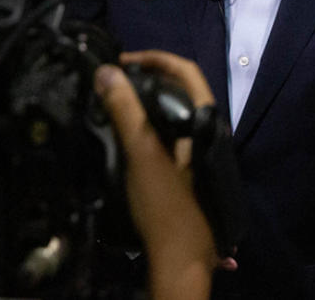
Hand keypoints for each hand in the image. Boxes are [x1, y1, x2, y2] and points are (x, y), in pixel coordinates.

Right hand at [96, 50, 222, 298]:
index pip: (186, 72)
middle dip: (147, 76)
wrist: (180, 256)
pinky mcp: (188, 167)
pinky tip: (126, 130)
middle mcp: (208, 131)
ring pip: (173, 111)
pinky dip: (147, 122)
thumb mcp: (141, 153)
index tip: (124, 59)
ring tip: (116, 98)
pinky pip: (168, 131)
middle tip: (115, 78)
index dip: (156, 58)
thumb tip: (106, 73)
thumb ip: (125, 111)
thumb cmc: (166, 206)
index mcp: (205, 122)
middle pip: (180, 89)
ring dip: (145, 100)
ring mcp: (199, 150)